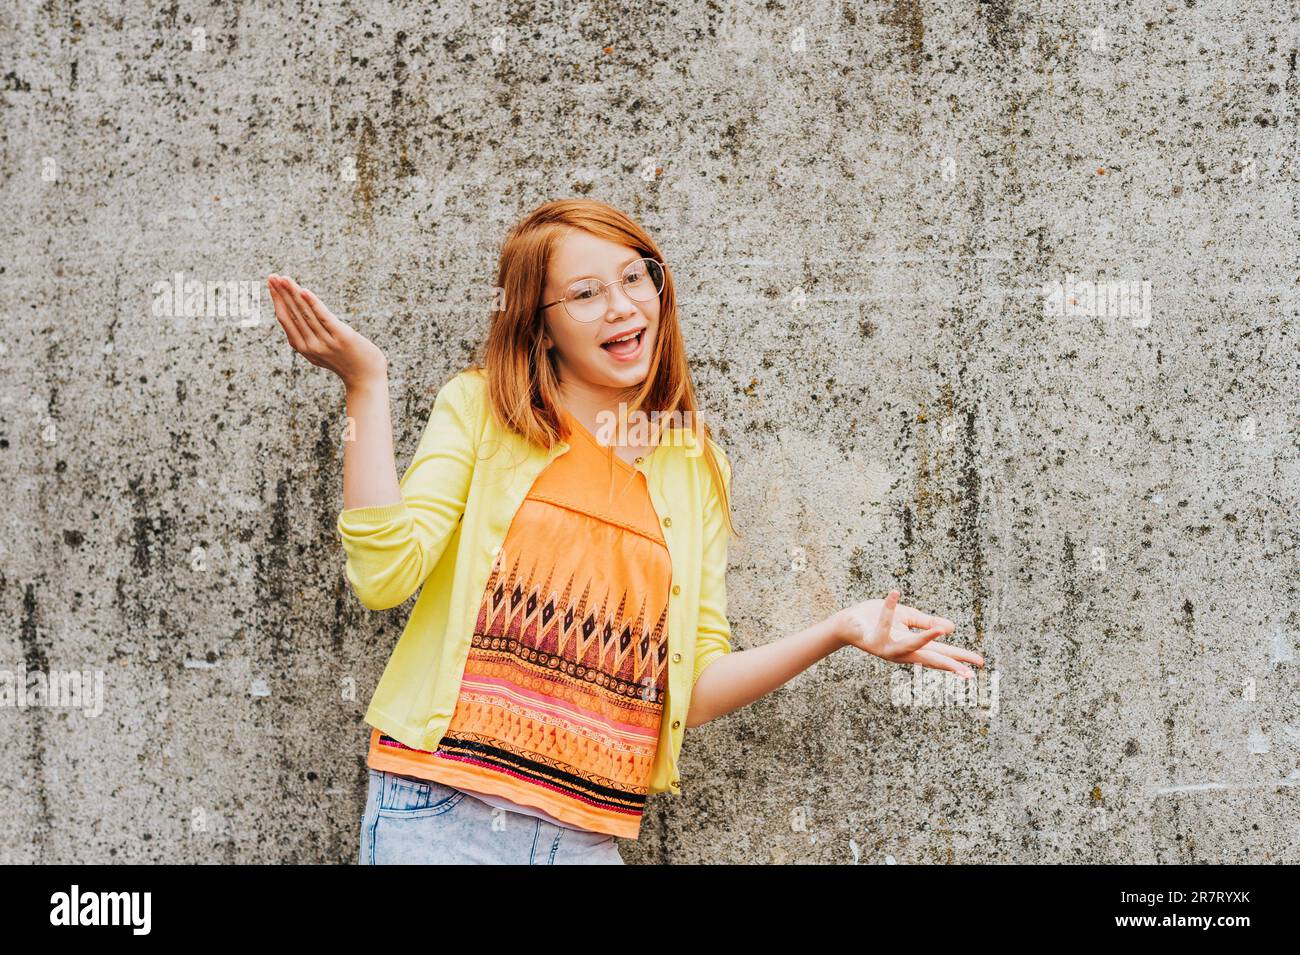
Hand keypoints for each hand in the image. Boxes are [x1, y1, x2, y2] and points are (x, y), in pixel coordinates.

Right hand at [267, 274, 387, 387]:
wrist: (367, 379)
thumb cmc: (347, 363)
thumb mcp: (322, 354)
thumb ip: (310, 339)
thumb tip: (298, 322)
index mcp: (304, 348)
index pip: (286, 320)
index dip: (277, 301)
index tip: (271, 284)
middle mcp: (311, 345)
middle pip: (293, 314)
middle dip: (281, 294)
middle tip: (271, 276)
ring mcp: (326, 341)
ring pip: (305, 313)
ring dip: (293, 293)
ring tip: (284, 278)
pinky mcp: (341, 336)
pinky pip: (324, 317)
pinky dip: (313, 303)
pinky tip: (304, 291)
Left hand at [830, 589, 983, 678]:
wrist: (849, 622)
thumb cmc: (877, 620)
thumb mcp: (906, 618)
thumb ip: (927, 623)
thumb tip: (951, 628)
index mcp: (912, 647)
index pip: (939, 654)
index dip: (958, 659)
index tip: (978, 664)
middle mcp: (901, 652)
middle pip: (929, 657)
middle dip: (949, 663)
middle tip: (968, 671)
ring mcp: (887, 648)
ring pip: (908, 645)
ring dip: (924, 638)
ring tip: (940, 631)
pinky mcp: (872, 639)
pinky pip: (883, 622)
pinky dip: (889, 607)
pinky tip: (895, 593)